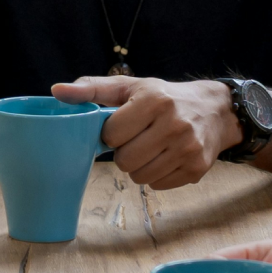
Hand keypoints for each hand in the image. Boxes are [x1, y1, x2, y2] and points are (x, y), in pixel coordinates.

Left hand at [52, 75, 240, 189]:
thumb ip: (91, 89)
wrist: (215, 110)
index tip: (123, 125)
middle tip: (136, 139)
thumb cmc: (164, 97)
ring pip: (140, 177)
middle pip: (125, 161)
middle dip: (124, 152)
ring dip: (139, 166)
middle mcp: (174, 124)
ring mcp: (188, 149)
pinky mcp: (196, 169)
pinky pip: (158, 185)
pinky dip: (156, 175)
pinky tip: (165, 157)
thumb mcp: (129, 86)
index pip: (111, 135)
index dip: (112, 133)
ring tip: (150, 148)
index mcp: (154, 101)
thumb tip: (56, 91)